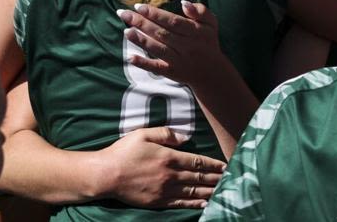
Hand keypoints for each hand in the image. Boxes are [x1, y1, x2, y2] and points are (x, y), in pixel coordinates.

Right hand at [94, 126, 225, 208]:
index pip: (197, 162)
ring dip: (210, 191)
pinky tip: (205, 203)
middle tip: (231, 180)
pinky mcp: (158, 202)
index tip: (225, 166)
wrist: (106, 175)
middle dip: (216, 178)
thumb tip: (185, 137)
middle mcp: (170, 175)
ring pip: (193, 191)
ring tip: (223, 191)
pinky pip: (181, 203)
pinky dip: (195, 203)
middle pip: (199, 178)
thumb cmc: (123, 152)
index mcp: (168, 157)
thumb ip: (165, 134)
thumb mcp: (143, 134)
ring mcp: (165, 190)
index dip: (213, 164)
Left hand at [119, 1, 221, 86]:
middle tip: (124, 14)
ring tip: (126, 31)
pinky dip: (143, 63)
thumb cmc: (208, 42)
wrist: (212, 72)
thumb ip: (200, 11)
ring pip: (158, 49)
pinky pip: (157, 68)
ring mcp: (179, 61)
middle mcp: (187, 46)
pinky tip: (130, 57)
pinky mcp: (172, 73)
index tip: (139, 6)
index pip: (172, 21)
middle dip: (141, 23)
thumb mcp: (211, 23)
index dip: (155, 14)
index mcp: (196, 32)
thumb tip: (184, 3)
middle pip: (162, 33)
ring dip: (140, 41)